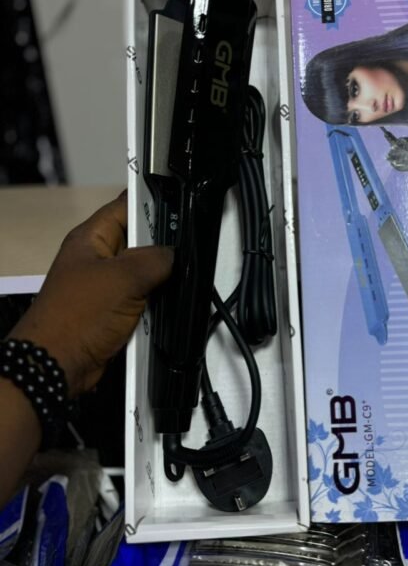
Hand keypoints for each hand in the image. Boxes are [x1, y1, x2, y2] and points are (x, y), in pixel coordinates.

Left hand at [9, 191, 172, 395]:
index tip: (182, 204)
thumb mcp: (123, 278)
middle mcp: (99, 257)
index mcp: (92, 238)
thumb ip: (155, 259)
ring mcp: (108, 284)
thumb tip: (174, 256)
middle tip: (190, 245)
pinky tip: (172, 299)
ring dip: (162, 275)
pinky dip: (157, 298)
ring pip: (145, 270)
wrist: (59, 364)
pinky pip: (144, 295)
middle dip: (164, 243)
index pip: (126, 205)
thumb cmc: (81, 314)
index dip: (153, 201)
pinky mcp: (116, 308)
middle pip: (140, 239)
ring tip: (184, 273)